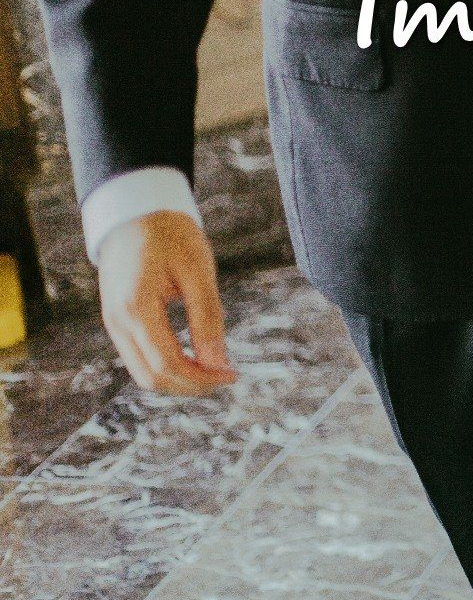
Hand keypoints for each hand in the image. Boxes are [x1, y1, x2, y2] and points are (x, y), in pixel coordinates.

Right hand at [97, 211, 236, 395]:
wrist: (135, 213)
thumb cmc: (170, 235)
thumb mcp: (198, 270)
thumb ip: (207, 317)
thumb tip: (217, 363)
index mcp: (135, 308)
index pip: (166, 363)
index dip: (201, 377)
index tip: (232, 375)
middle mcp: (117, 322)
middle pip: (151, 377)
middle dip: (191, 385)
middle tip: (227, 377)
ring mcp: (113, 324)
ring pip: (142, 373)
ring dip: (178, 380)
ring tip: (214, 370)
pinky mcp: (117, 322)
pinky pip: (139, 358)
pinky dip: (166, 366)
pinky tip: (194, 358)